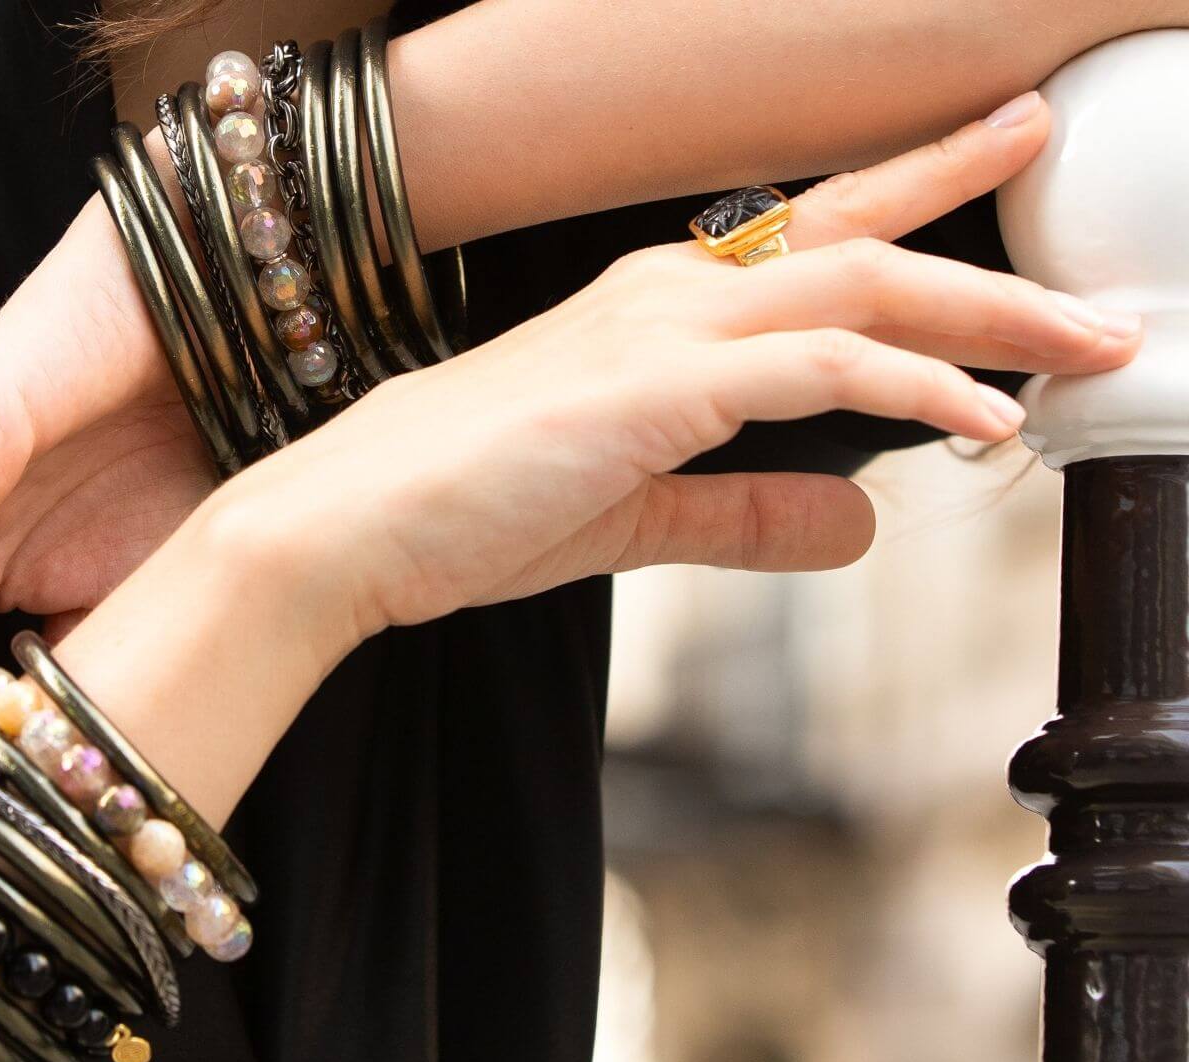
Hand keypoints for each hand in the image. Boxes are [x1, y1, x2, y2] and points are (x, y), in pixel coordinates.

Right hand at [208, 91, 1135, 639]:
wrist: (342, 527)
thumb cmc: (456, 511)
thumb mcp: (632, 517)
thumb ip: (744, 516)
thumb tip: (859, 525)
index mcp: (653, 311)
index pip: (811, 237)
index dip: (918, 189)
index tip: (1001, 152)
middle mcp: (665, 294)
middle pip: (864, 247)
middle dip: (994, 269)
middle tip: (1101, 303)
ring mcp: (658, 330)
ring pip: (859, 290)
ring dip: (987, 321)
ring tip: (1085, 352)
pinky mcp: (652, 388)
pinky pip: (817, 372)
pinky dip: (910, 392)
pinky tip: (978, 425)